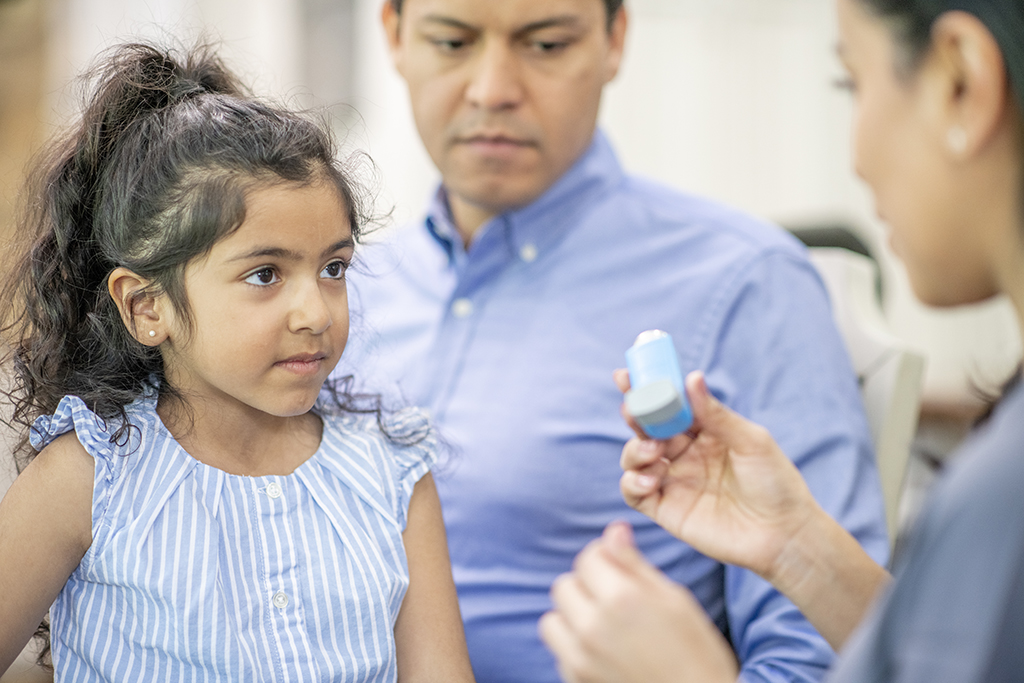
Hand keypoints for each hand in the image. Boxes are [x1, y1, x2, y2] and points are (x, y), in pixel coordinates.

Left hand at [539, 522, 737, 682]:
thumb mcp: (675, 600)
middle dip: (585, 586)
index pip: (587, 558)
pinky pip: (559, 653)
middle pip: (564, 586)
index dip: (604, 558)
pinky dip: (573, 647)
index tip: (617, 567)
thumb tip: (614, 530)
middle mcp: (593, 627)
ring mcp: (581, 659)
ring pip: (552, 621)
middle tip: (613, 598)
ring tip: (602, 626)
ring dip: (572, 618)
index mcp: (622, 598)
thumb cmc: (698, 654)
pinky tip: (602, 651)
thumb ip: (636, 564)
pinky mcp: (576, 682)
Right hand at [615, 370, 819, 580]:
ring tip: (655, 451)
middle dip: (634, 415)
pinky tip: (651, 478)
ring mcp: (673, 480)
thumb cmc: (775, 483)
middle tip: (632, 409)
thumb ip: (715, 413)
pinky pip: (633, 492)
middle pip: (646, 428)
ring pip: (635, 456)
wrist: (783, 535)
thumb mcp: (750, 441)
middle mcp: (684, 453)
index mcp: (704, 431)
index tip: (626, 374)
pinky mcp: (665, 509)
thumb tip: (692, 376)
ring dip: (635, 449)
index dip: (647, 388)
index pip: (669, 404)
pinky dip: (632, 481)